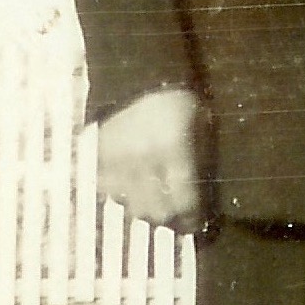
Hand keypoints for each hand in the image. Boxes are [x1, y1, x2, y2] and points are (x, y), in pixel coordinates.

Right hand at [96, 88, 202, 230]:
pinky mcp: (99, 161)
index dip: (191, 218)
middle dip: (171, 219)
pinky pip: (112, 194)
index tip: (196, 223)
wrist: (139, 81)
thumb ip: (202, 162)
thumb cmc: (180, 104)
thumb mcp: (203, 126)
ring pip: (134, 208)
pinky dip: (126, 196)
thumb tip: (204, 201)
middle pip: (157, 213)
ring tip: (160, 203)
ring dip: (149, 210)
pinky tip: (138, 187)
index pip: (183, 201)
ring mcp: (118, 162)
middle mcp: (144, 160)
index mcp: (174, 148)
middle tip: (180, 217)